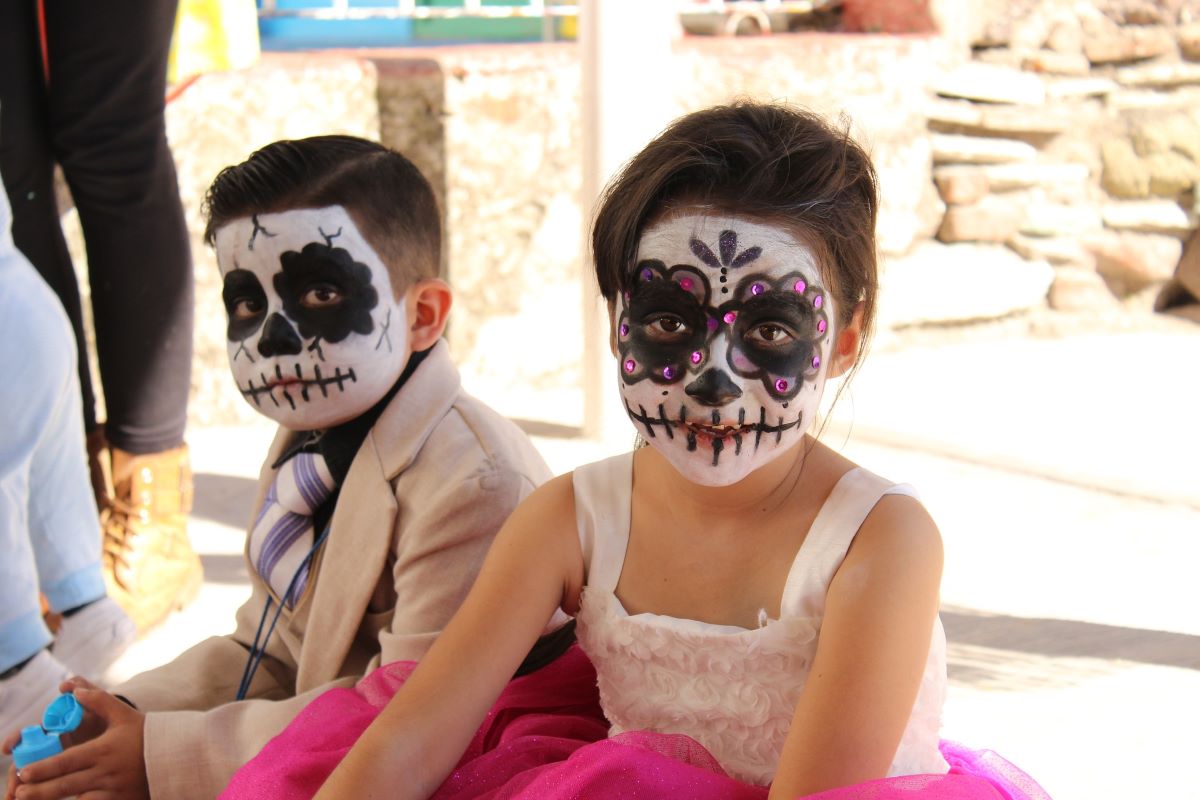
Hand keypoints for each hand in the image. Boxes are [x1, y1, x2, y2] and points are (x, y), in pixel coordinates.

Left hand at [8, 687, 147, 799]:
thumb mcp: (123, 714)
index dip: (43, 769)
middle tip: (19, 792)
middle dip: (38, 791)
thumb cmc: (145, 733)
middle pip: (65, 784)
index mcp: (104, 750)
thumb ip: (99, 700)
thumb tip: (74, 690)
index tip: (23, 773)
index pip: (66, 761)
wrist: (175, 755)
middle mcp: (106, 772)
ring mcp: (113, 790)